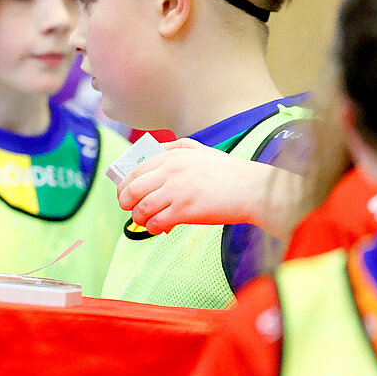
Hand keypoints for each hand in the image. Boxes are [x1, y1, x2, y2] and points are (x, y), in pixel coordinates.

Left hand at [116, 140, 297, 235]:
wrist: (252, 190)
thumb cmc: (228, 173)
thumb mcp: (200, 150)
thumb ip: (174, 147)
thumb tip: (151, 151)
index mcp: (172, 156)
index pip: (135, 170)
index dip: (124, 185)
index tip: (124, 194)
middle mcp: (170, 172)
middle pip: (132, 190)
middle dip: (125, 202)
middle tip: (129, 209)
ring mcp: (176, 191)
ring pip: (141, 208)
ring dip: (139, 218)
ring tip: (145, 220)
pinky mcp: (185, 211)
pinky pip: (156, 222)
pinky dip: (153, 227)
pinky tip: (159, 228)